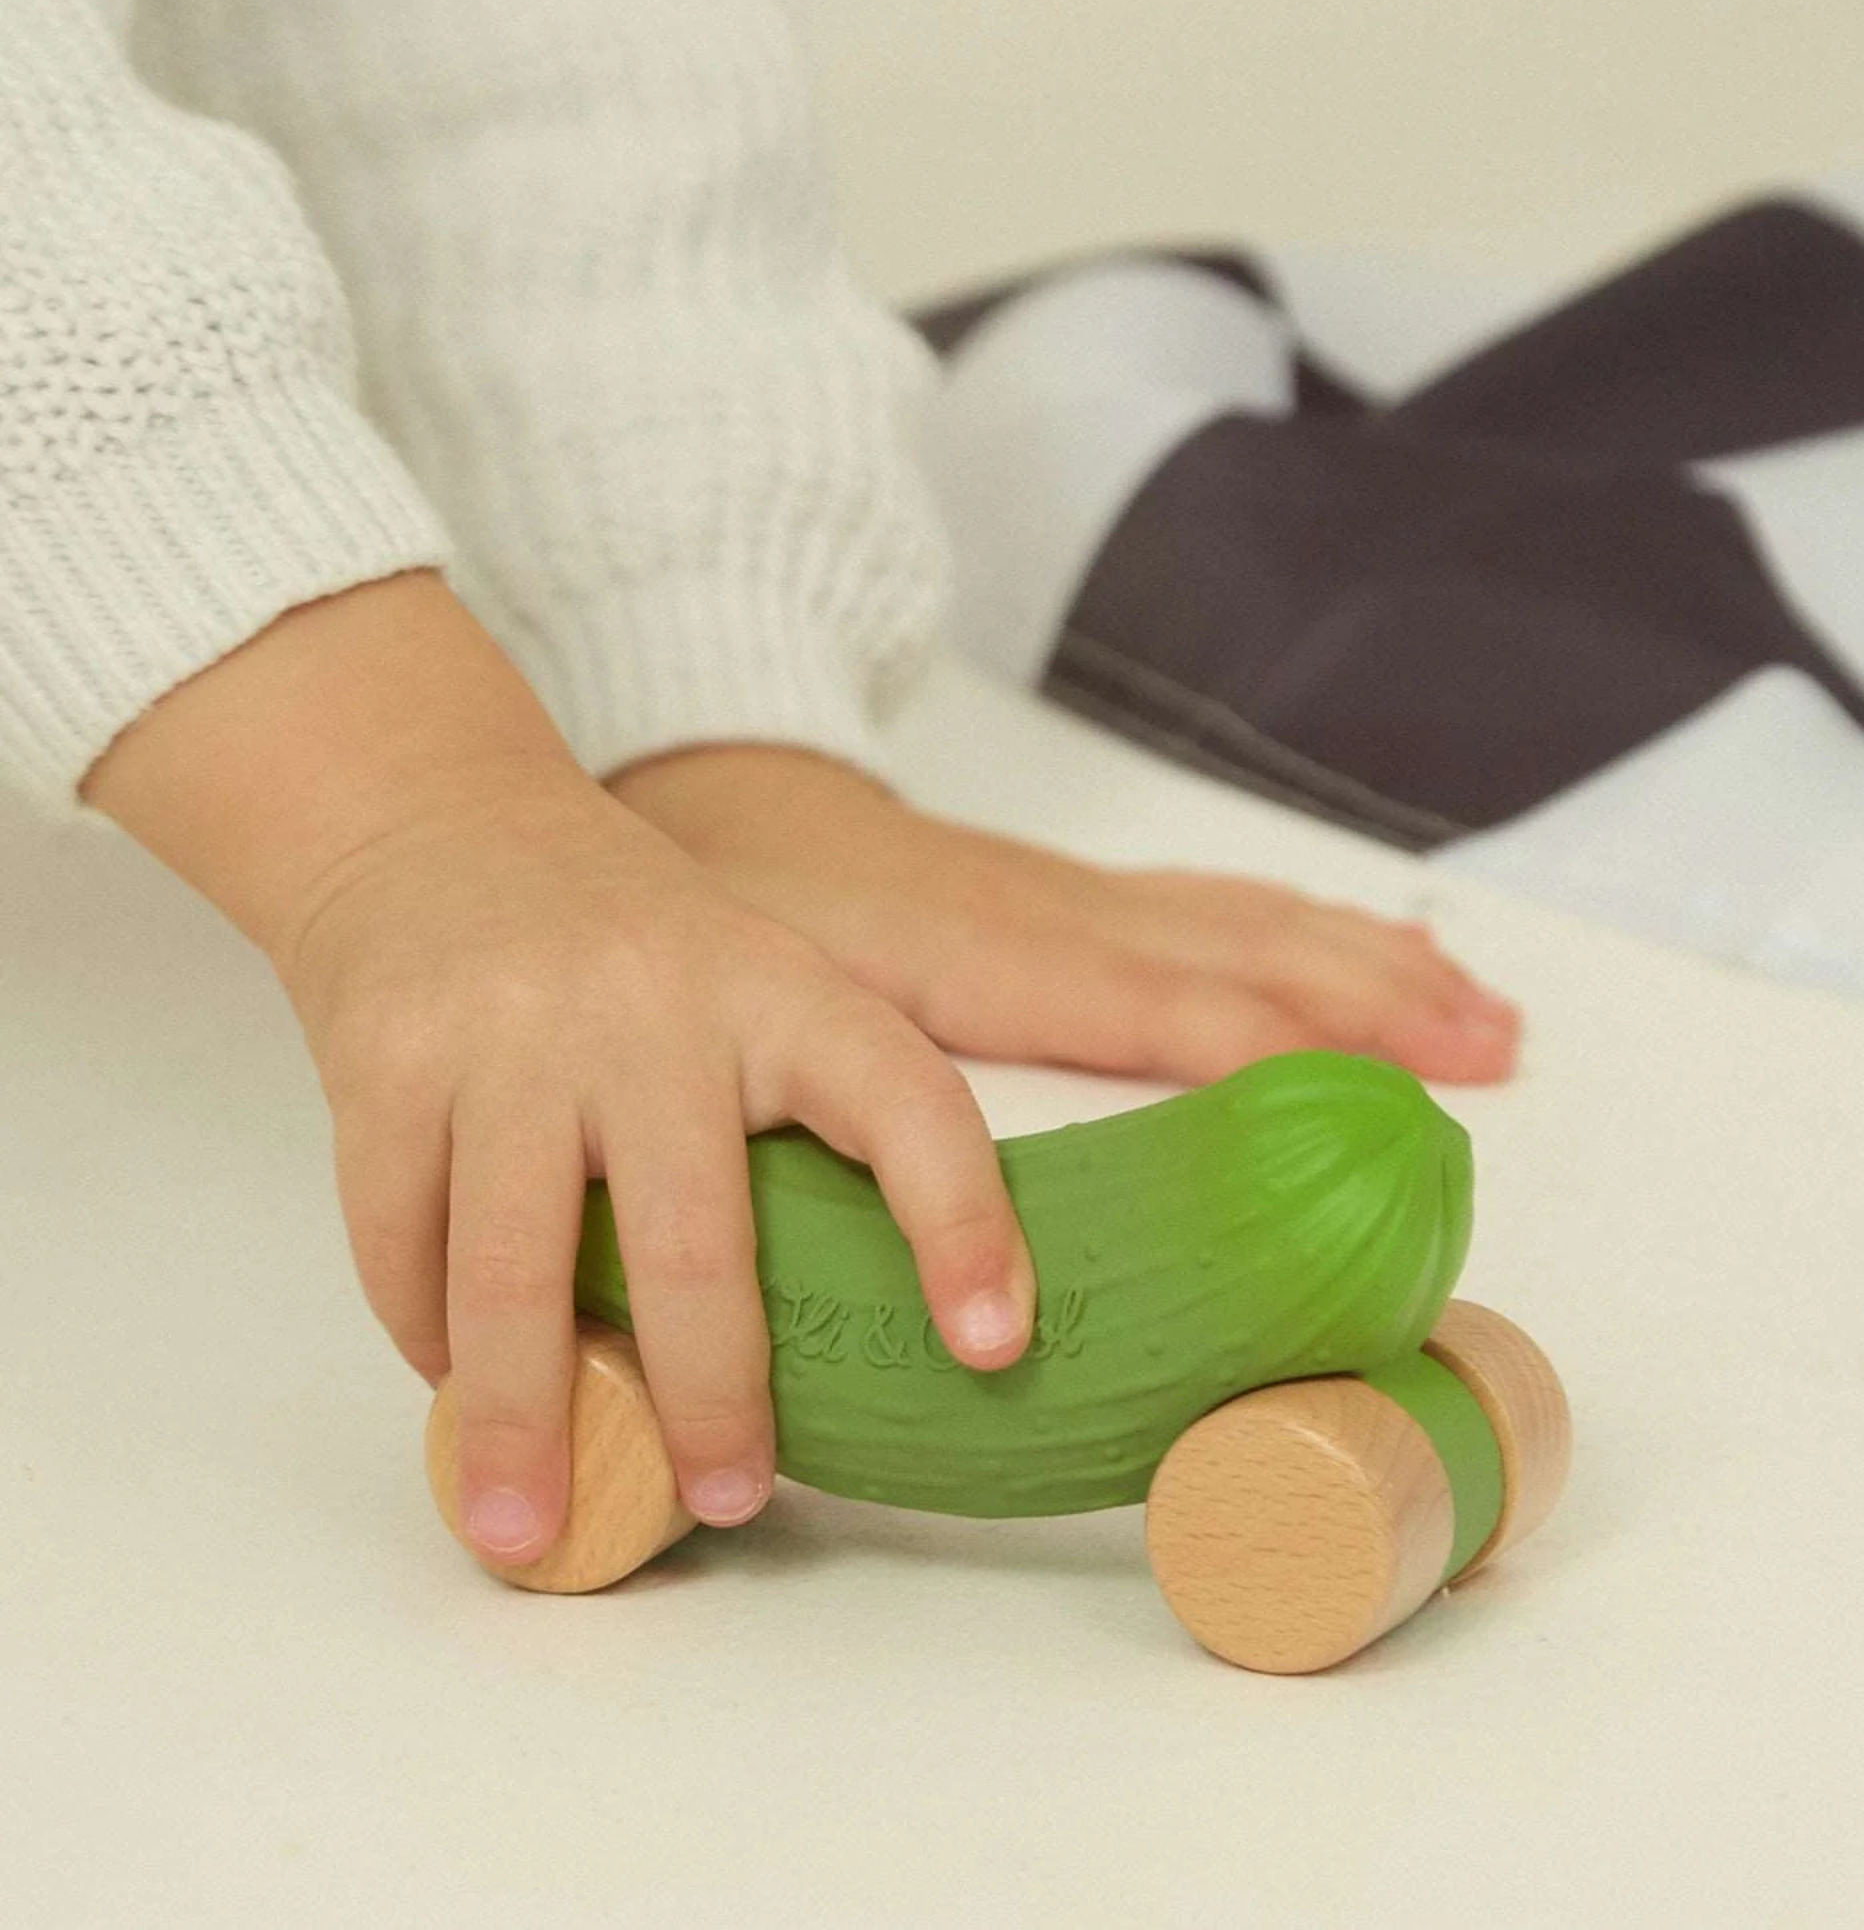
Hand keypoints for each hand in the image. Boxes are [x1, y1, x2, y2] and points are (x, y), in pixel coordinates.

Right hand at [85, 574, 1035, 1571]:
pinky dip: (428, 1337)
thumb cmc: (630, 947)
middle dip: (715, 1394)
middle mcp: (653, 1004)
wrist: (437, 821)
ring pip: (514, 1267)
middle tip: (733, 1500)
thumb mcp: (750, 986)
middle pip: (693, 1237)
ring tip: (528, 1527)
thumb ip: (799, 1124)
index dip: (963, 1225)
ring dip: (524, 1417)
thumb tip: (853, 1351)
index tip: (990, 1346)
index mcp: (782, 989)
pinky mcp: (386, 1060)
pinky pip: (403, 1239)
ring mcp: (510, 1033)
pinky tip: (455, 1385)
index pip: (907, 1104)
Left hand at [610, 746, 1520, 1086]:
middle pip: (1251, 962)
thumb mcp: (780, 1017)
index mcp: (1001, 961)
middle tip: (1495, 1057)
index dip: (1278, 1061)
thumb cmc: (748, 909)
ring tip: (1479, 1011)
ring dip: (1371, 968)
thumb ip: (851, 1121)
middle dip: (1378, 1011)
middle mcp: (1066, 920)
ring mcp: (1080, 897)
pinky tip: (1354, 945)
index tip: (1380, 1111)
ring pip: (1255, 926)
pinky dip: (1305, 927)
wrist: (733, 789)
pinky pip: (1216, 905)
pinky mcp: (1076, 892)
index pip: (1170, 1013)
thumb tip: (928, 1248)